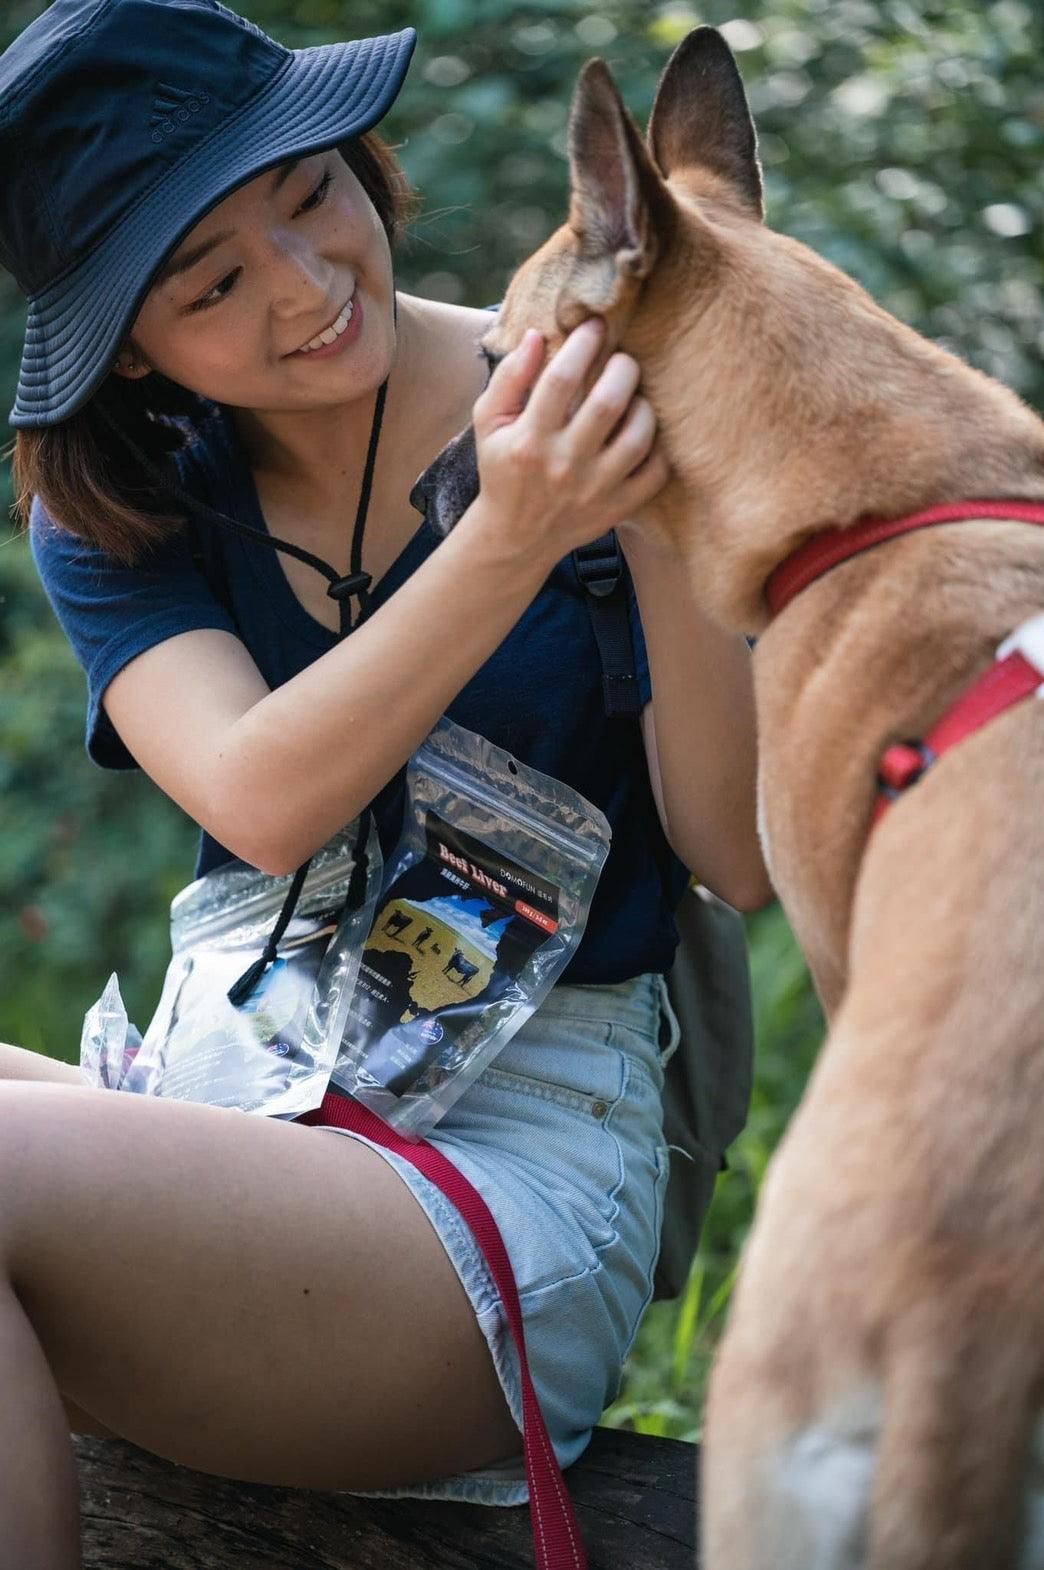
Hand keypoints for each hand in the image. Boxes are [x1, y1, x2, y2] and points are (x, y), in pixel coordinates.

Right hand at [470, 319, 670, 563]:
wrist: (516, 538)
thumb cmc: (503, 470)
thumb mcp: (488, 424)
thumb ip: (508, 378)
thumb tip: (536, 335)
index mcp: (530, 441)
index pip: (561, 380)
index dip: (583, 344)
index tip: (595, 326)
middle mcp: (564, 466)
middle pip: (608, 403)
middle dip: (623, 368)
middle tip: (622, 360)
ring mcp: (596, 490)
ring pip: (638, 435)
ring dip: (643, 405)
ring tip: (634, 397)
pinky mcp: (617, 508)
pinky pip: (655, 471)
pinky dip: (658, 447)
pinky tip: (643, 433)